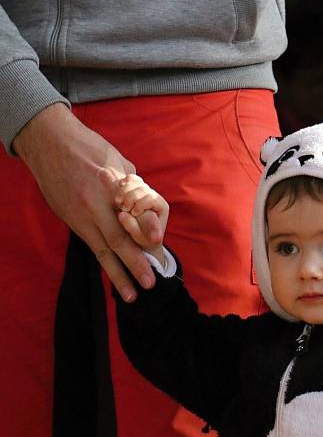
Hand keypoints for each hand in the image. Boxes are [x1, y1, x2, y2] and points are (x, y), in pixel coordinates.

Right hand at [13, 104, 159, 301]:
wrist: (48, 142)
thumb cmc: (89, 147)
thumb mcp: (119, 162)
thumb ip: (134, 188)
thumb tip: (147, 210)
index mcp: (112, 187)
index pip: (135, 218)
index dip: (149, 237)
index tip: (161, 253)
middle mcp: (95, 205)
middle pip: (119, 240)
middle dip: (136, 264)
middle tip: (150, 283)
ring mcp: (80, 215)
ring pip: (102, 249)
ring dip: (118, 273)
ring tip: (130, 295)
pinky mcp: (70, 219)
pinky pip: (91, 244)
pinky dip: (104, 261)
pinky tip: (112, 275)